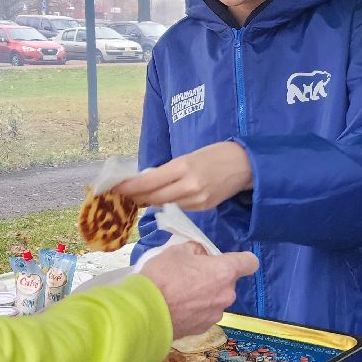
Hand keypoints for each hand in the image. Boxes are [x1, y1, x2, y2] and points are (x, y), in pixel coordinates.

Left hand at [115, 143, 252, 211]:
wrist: (246, 164)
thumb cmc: (217, 154)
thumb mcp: (190, 156)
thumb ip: (170, 170)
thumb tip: (148, 181)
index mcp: (183, 167)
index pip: (149, 181)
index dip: (129, 187)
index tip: (115, 188)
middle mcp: (189, 186)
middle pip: (154, 197)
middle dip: (136, 197)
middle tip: (122, 196)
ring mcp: (197, 200)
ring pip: (166, 204)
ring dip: (151, 201)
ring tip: (139, 198)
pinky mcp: (204, 208)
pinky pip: (180, 207)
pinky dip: (170, 203)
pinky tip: (164, 199)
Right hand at [141, 242, 257, 339]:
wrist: (145, 314)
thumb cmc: (162, 276)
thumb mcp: (177, 251)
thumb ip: (196, 251)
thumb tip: (201, 256)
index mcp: (224, 272)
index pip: (250, 262)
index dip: (241, 260)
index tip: (226, 260)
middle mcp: (226, 294)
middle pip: (228, 282)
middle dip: (214, 278)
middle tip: (190, 275)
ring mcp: (216, 314)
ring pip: (216, 299)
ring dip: (205, 296)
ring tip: (180, 295)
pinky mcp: (204, 329)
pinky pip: (205, 314)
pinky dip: (196, 311)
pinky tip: (177, 309)